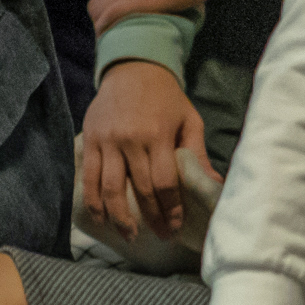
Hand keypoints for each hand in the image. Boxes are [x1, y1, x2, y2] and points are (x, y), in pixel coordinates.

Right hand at [80, 62, 211, 237]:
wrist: (132, 68)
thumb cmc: (166, 97)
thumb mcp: (189, 120)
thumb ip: (198, 154)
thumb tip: (215, 185)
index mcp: (157, 135)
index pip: (163, 182)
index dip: (170, 209)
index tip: (175, 226)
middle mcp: (130, 139)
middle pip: (138, 189)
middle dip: (149, 218)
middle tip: (160, 236)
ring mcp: (107, 140)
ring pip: (109, 188)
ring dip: (118, 216)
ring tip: (128, 235)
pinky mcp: (90, 139)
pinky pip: (89, 176)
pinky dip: (93, 200)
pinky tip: (100, 217)